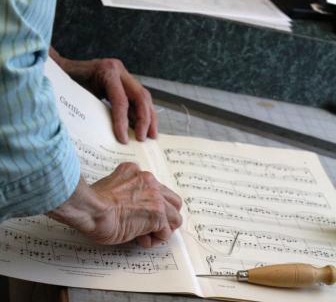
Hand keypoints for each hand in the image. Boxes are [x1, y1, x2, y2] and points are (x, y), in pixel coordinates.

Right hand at [48, 163, 181, 247]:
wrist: (90, 208)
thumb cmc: (91, 202)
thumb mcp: (108, 183)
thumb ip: (122, 188)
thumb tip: (124, 203)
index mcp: (136, 172)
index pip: (155, 188)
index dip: (149, 204)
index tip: (138, 214)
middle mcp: (149, 181)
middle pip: (172, 200)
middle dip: (165, 215)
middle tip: (151, 225)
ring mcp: (155, 198)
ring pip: (175, 216)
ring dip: (163, 228)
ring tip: (147, 235)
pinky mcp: (157, 215)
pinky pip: (166, 232)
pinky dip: (156, 239)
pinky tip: (141, 240)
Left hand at [50, 48, 156, 143]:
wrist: (63, 69)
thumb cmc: (66, 82)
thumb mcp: (76, 94)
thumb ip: (91, 110)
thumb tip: (103, 136)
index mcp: (107, 71)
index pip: (121, 100)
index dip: (123, 122)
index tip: (123, 140)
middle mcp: (119, 71)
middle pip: (140, 97)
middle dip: (144, 120)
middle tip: (143, 139)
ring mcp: (124, 76)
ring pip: (144, 98)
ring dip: (149, 118)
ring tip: (151, 136)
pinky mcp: (125, 83)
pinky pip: (139, 100)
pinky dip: (143, 114)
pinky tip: (144, 128)